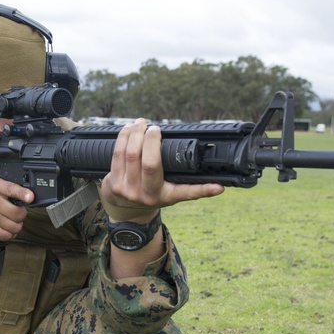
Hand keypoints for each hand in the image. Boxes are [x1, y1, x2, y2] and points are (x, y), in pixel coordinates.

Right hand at [0, 174, 33, 240]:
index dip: (22, 193)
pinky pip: (7, 235)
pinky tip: (7, 229)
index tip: (30, 197)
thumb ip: (8, 186)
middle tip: (17, 213)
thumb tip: (28, 194)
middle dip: (22, 215)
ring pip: (15, 226)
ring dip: (17, 226)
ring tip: (11, 222)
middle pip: (18, 212)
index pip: (10, 188)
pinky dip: (10, 234)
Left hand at [100, 118, 223, 222]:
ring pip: (131, 154)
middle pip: (150, 162)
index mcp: (166, 195)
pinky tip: (128, 129)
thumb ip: (190, 186)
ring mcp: (129, 190)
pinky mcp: (113, 183)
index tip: (219, 186)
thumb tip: (220, 186)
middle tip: (154, 128)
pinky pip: (117, 154)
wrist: (125, 210)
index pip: (188, 192)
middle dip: (151, 139)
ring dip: (135, 134)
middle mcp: (148, 194)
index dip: (204, 190)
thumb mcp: (170, 192)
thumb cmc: (152, 194)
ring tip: (141, 123)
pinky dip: (123, 138)